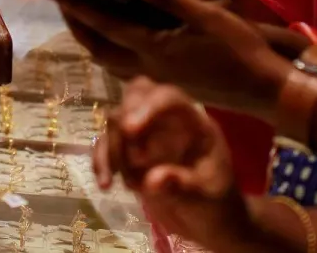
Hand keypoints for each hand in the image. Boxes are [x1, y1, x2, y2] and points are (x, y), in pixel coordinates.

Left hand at [49, 0, 289, 115]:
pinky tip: (117, 33)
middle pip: (98, 47)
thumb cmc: (242, 50)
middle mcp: (148, 68)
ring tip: (82, 14)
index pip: (105, 24)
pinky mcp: (167, 81)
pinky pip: (124, 65)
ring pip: (109, 60)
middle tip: (60, 0)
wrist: (267, 90)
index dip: (76, 5)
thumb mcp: (210, 16)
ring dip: (91, 37)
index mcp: (155, 49)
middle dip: (76, 24)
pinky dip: (111, 47)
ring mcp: (157, 77)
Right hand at [95, 80, 249, 248]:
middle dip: (124, 116)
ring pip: (116, 118)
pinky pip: (107, 144)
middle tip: (123, 147)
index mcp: (192, 122)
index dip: (148, 107)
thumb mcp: (205, 195)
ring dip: (112, 147)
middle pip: (137, 94)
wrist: (207, 222)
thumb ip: (181, 185)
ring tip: (126, 182)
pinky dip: (101, 160)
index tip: (130, 129)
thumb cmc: (214, 202)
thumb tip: (151, 180)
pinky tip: (105, 184)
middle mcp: (167, 120)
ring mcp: (146, 134)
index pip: (169, 98)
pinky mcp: (129, 151)